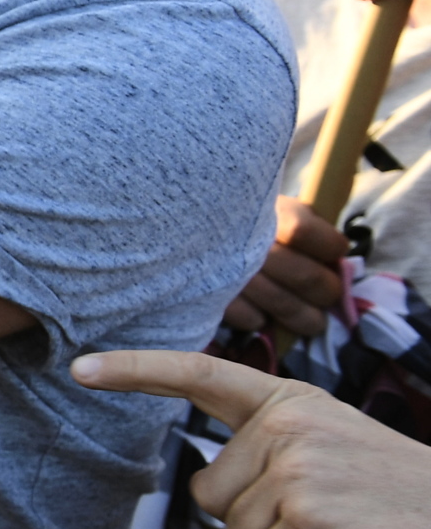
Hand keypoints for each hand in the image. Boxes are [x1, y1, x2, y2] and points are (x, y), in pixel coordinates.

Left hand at [72, 350, 430, 528]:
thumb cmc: (406, 502)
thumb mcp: (341, 452)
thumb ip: (278, 455)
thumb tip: (215, 496)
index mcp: (293, 405)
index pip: (201, 377)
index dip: (135, 371)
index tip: (79, 369)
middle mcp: (289, 431)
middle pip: (210, 496)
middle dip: (255, 522)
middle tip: (329, 519)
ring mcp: (298, 477)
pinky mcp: (310, 527)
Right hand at [222, 195, 347, 337]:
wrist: (190, 228)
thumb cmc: (245, 221)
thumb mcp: (278, 209)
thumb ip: (309, 226)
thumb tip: (338, 256)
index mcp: (266, 213)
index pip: (306, 232)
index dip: (330, 246)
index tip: (337, 250)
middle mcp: (246, 243)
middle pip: (306, 276)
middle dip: (327, 290)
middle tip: (328, 294)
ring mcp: (228, 272)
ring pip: (284, 304)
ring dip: (305, 316)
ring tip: (312, 318)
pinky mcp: (212, 298)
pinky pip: (250, 319)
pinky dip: (261, 320)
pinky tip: (262, 313)